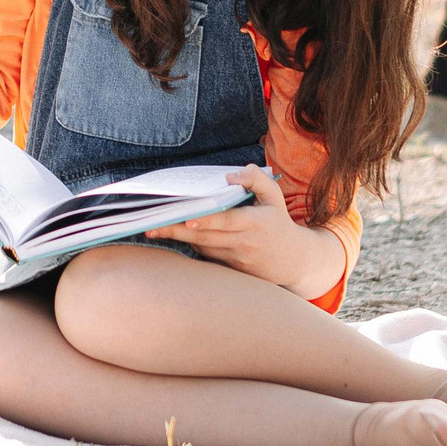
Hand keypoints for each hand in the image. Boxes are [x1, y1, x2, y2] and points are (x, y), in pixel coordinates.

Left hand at [145, 166, 344, 297]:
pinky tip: (174, 238)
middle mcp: (245, 243)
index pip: (227, 221)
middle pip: (206, 237)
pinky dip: (192, 246)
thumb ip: (255, 179)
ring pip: (203, 248)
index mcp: (255, 222)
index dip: (206, 221)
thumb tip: (229, 175)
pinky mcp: (232, 270)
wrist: (294, 262)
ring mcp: (237, 259)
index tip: (186, 219)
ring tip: (155, 230)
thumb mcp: (274, 196)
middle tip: (152, 227)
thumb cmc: (278, 222)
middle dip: (177, 232)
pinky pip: (208, 257)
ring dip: (179, 240)